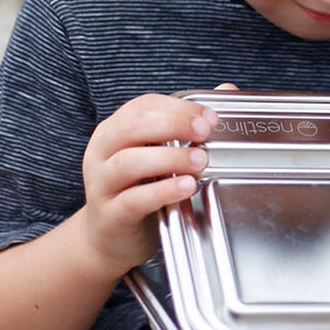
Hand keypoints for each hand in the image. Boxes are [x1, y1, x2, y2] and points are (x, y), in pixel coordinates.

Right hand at [80, 93, 218, 272]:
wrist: (110, 238)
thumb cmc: (138, 188)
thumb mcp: (158, 152)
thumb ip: (188, 123)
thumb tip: (227, 91)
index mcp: (115, 130)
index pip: (144, 105)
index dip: (178, 107)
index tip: (209, 117)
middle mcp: (102, 152)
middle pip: (132, 126)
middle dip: (173, 125)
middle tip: (205, 132)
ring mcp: (102, 184)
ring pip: (129, 162)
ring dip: (170, 158)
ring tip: (200, 161)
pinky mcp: (110, 215)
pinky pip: (133, 199)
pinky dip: (162, 191)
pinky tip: (186, 186)